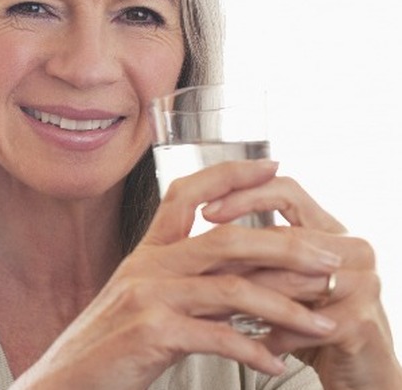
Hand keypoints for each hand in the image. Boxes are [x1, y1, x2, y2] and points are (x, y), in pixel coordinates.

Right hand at [14, 160, 344, 388]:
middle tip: (328, 256)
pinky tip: (274, 361)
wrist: (65, 378)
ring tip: (319, 322)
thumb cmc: (108, 344)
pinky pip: (217, 336)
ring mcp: (147, 297)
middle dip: (286, 244)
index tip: (271, 166)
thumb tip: (244, 281)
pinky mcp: (151, 333)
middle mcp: (147, 266)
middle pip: (225, 237)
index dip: (229, 174)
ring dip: (285, 306)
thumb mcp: (146, 302)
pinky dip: (253, 350)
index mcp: (146, 253)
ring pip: (231, 288)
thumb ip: (190, 285)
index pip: (186, 194)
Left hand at [199, 170, 401, 388]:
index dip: (245, 196)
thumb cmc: (313, 321)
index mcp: (328, 229)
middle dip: (236, 253)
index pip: (286, 191)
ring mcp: (362, 283)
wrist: (360, 371)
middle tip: (200, 262)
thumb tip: (201, 229)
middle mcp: (350, 249)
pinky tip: (249, 343)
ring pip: (290, 280)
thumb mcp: (283, 279)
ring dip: (248, 295)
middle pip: (285, 237)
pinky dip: (272, 334)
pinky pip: (303, 324)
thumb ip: (258, 252)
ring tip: (212, 304)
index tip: (207, 211)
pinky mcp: (361, 321)